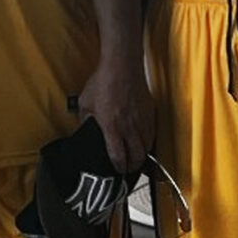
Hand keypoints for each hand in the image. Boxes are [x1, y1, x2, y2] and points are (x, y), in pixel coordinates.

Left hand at [76, 55, 154, 173]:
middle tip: (128, 169)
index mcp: (111, 127)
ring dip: (141, 156)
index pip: (118, 156)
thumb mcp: (85, 103)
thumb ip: (85, 120)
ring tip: (136, 159)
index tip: (117, 170)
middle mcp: (129, 127)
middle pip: (136, 156)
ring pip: (146, 147)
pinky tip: (143, 143)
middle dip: (132, 166)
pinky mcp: (150, 113)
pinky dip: (149, 142)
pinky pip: (152, 134)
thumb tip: (85, 130)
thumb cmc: (103, 82)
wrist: (122, 67)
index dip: (119, 167)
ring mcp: (142, 121)